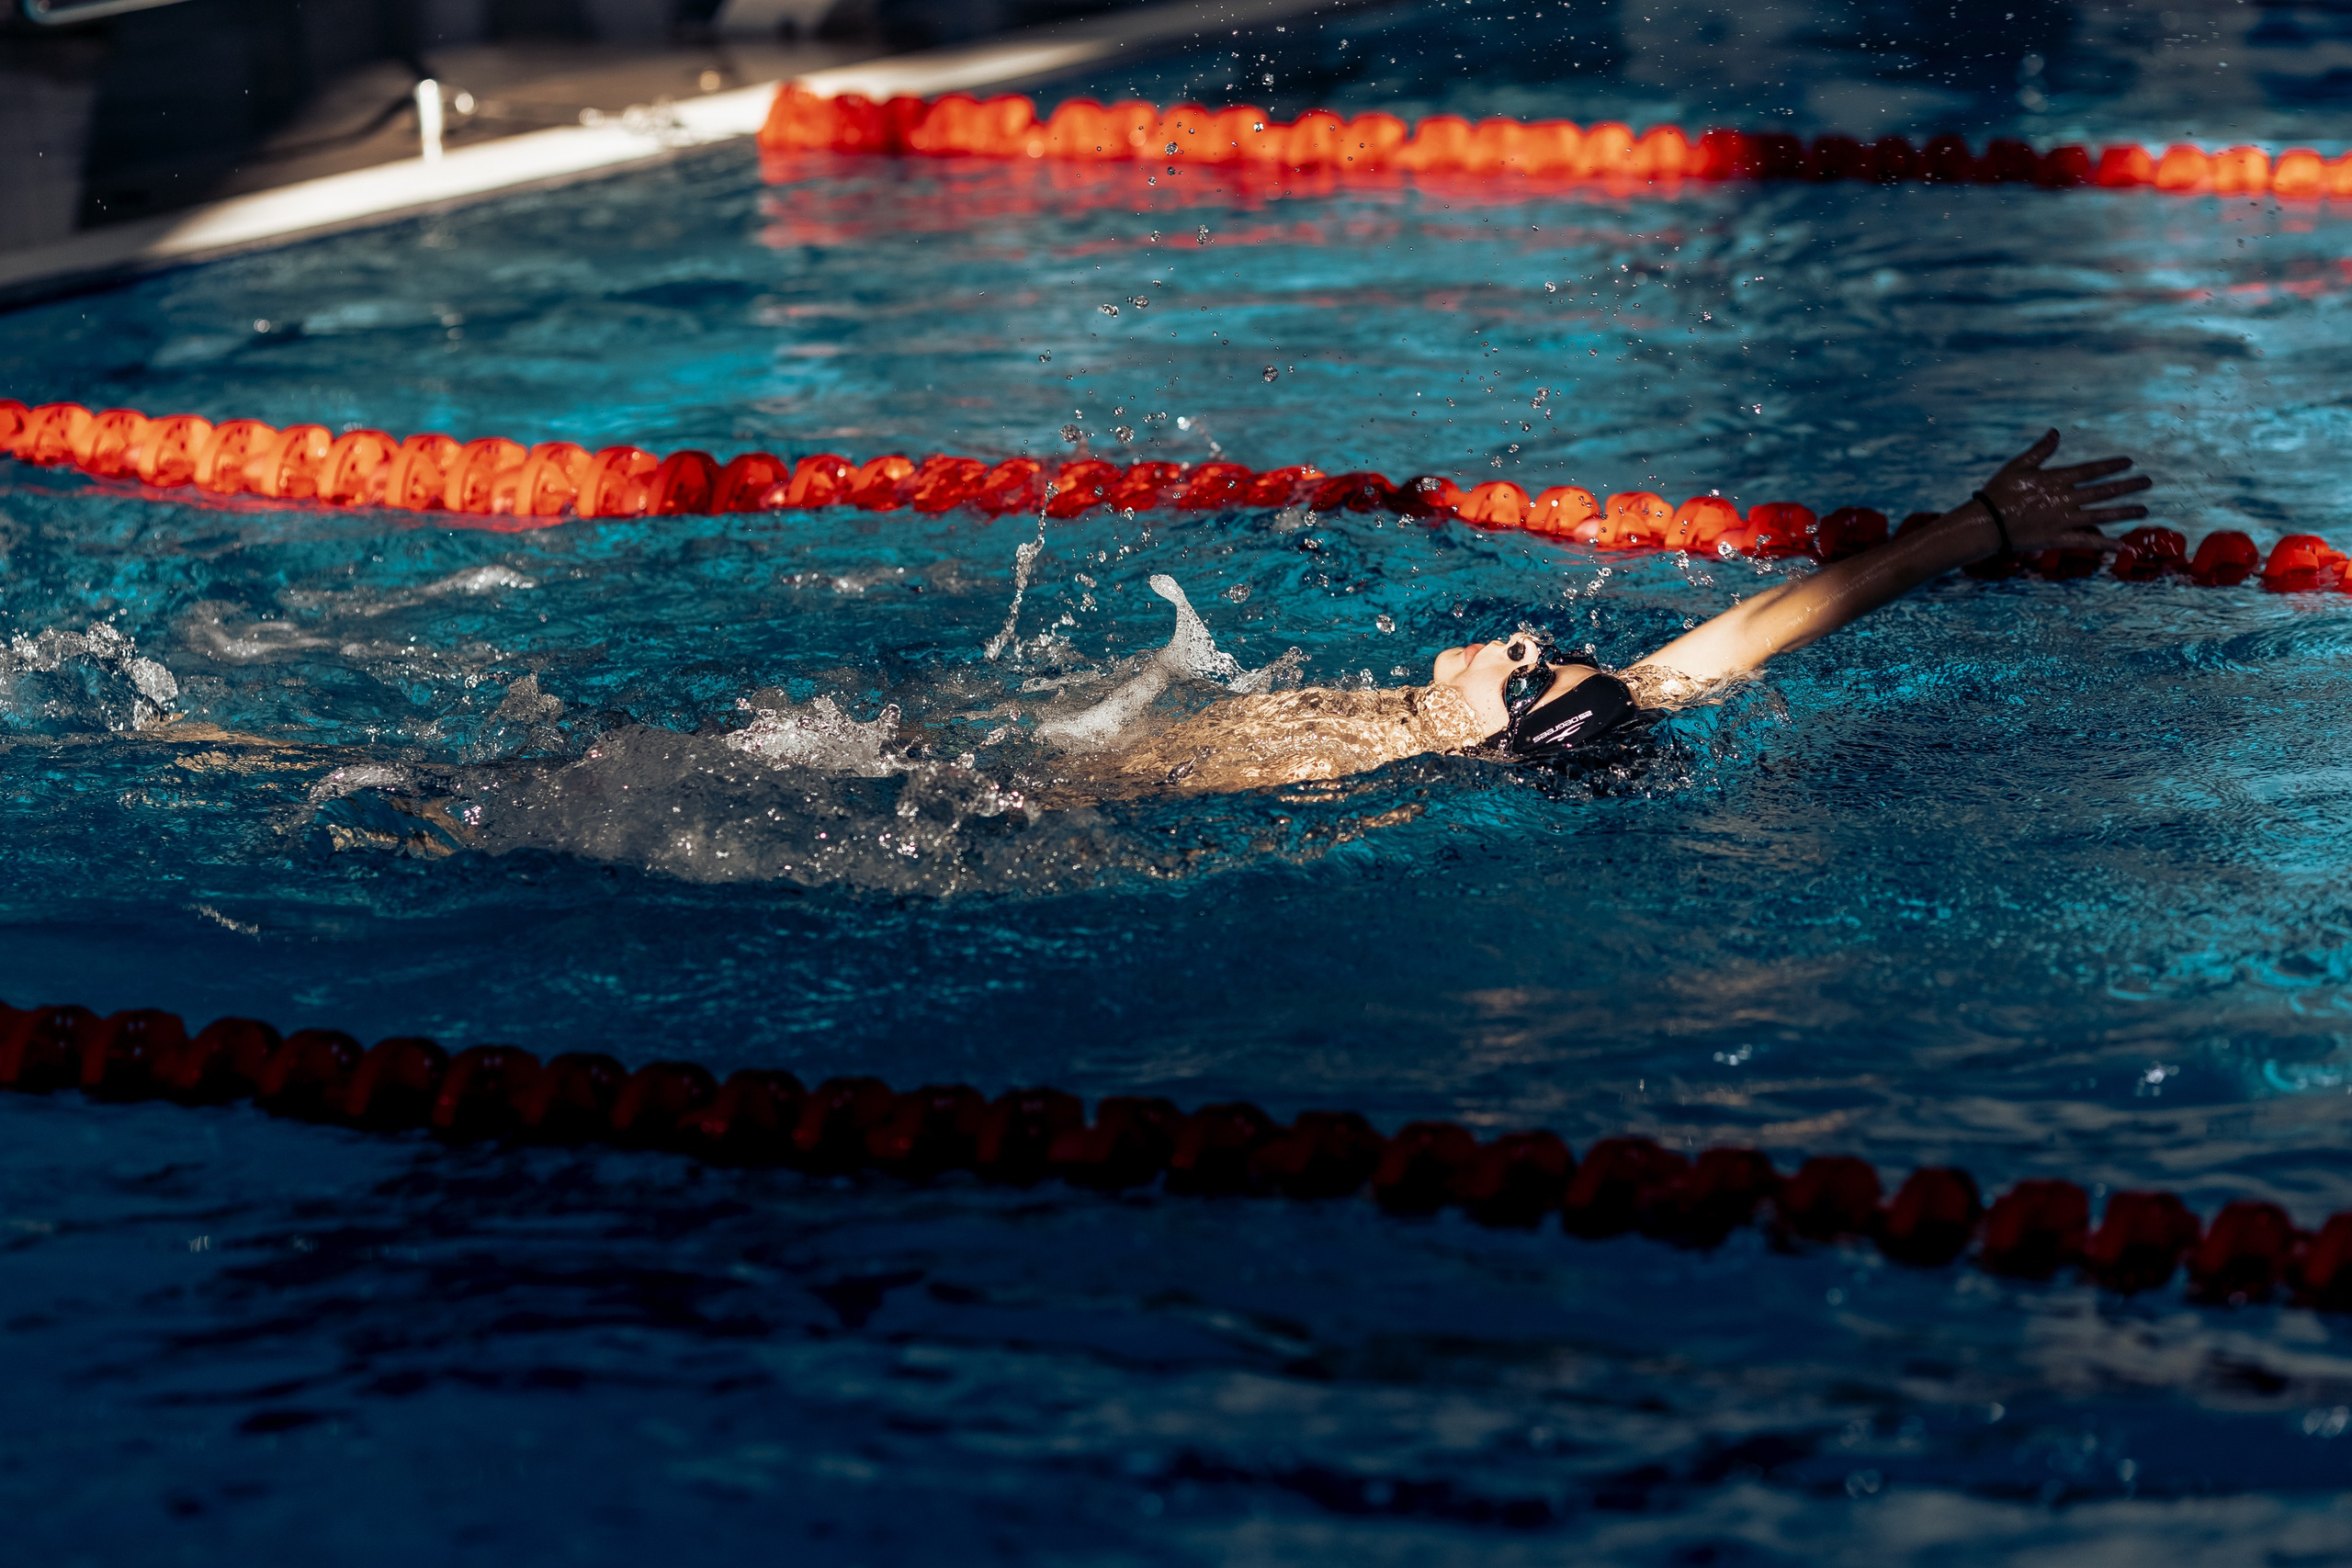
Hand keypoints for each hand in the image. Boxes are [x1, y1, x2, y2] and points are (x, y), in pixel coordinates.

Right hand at [1972, 429, 2151, 553]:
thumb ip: (2040, 450)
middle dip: (2128, 486)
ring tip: (2144, 509)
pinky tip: (2120, 546)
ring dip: (2124, 512)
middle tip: (2148, 482)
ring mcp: (2064, 520)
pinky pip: (2086, 542)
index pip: (2091, 471)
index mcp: (2057, 479)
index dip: (2112, 466)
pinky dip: (2104, 544)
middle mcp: (2066, 499)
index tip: (2129, 463)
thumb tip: (2056, 432)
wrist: (1987, 523)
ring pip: (2101, 515)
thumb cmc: (1998, 492)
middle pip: (2104, 491)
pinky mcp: (2058, 539)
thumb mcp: (2018, 466)